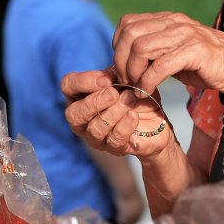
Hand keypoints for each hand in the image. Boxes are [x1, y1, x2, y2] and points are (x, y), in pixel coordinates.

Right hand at [61, 69, 177, 160]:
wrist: (156, 120)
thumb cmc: (135, 95)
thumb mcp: (126, 78)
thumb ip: (114, 74)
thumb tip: (107, 77)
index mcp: (80, 96)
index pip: (68, 86)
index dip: (84, 82)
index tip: (107, 79)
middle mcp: (82, 119)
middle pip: (73, 114)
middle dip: (94, 102)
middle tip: (114, 93)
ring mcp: (96, 137)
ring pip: (95, 130)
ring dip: (113, 113)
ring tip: (130, 100)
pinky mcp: (114, 149)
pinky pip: (114, 141)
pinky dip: (124, 126)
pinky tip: (134, 115)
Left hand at [110, 10, 223, 98]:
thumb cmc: (207, 65)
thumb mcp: (175, 53)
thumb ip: (153, 53)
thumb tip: (123, 64)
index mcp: (168, 19)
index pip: (128, 23)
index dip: (117, 47)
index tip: (123, 69)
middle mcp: (174, 22)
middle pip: (130, 34)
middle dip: (121, 61)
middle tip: (127, 81)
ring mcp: (185, 35)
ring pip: (141, 48)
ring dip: (133, 72)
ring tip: (138, 88)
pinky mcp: (195, 51)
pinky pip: (161, 65)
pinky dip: (148, 82)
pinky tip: (149, 92)